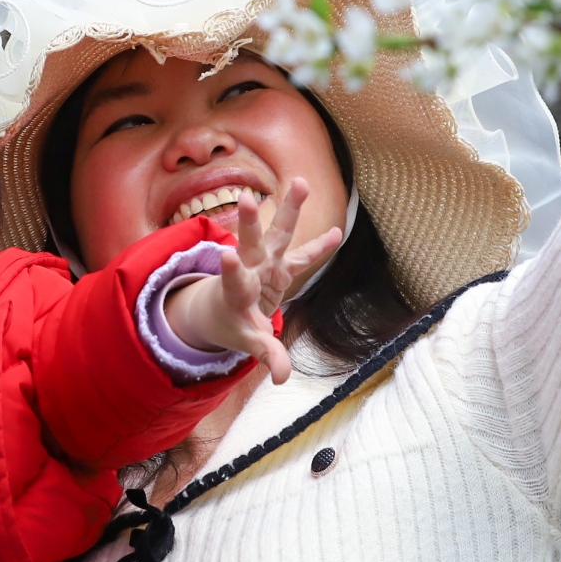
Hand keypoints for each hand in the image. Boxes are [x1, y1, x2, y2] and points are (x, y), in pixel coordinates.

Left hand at [164, 177, 342, 384]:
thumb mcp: (246, 342)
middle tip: (248, 198)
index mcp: (235, 293)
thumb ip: (267, 355)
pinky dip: (319, 246)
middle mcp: (250, 270)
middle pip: (251, 243)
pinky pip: (303, 254)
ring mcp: (265, 263)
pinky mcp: (280, 264)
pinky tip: (338, 232)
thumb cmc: (232, 325)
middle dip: (252, 223)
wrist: (222, 310)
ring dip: (290, 209)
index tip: (225, 255)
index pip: (232, 281)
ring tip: (301, 183)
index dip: (230, 270)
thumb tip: (282, 378)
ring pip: (278, 234)